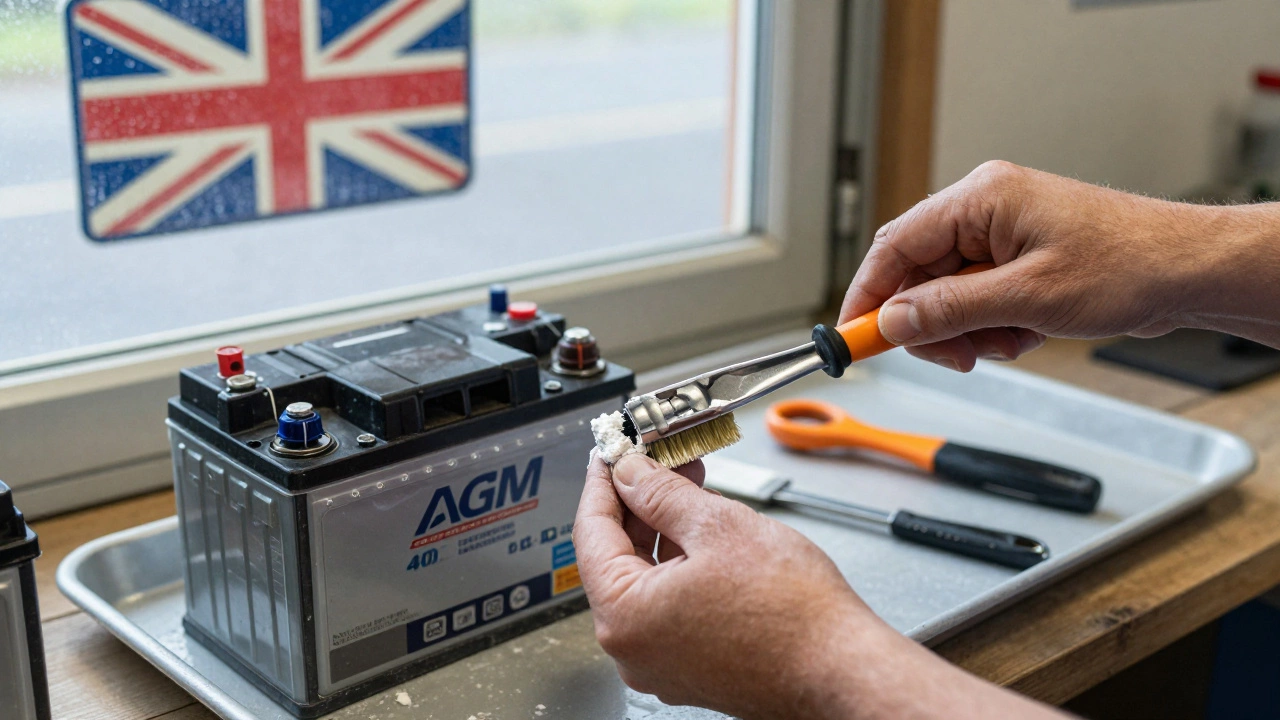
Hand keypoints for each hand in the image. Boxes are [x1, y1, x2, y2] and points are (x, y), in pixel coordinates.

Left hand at [574, 453, 877, 717]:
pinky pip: (670, 603)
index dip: (603, 482)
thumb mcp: (718, 527)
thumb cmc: (793, 615)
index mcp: (625, 616)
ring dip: (663, 529)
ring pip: (646, 579)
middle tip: (658, 460)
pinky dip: (680, 563)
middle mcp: (634, 648)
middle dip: (639, 502)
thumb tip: (631, 474)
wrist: (844, 670)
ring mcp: (662, 662)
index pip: (591, 532)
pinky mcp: (691, 665)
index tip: (611, 453)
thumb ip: (661, 494)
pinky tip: (704, 531)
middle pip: (616, 556)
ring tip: (689, 486)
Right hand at [840, 161, 1279, 370]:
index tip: (852, 337)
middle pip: (918, 274)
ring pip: (948, 295)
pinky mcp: (1019, 260)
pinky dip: (993, 327)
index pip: (894, 246)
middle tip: (952, 355)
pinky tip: (1027, 333)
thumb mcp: (1025, 298)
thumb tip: (891, 322)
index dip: (866, 295)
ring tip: (1009, 340)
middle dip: (929, 323)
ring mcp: (1003, 235)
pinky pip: (979, 300)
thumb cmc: (1127, 264)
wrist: (1189, 271)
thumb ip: (948, 310)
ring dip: (968, 330)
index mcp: (980, 198)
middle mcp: (985, 210)